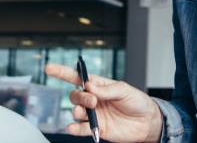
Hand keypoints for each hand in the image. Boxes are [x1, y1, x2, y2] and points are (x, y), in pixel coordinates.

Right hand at [44, 63, 163, 142]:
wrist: (147, 122)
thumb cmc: (137, 102)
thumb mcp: (124, 90)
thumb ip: (106, 89)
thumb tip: (89, 86)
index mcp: (98, 85)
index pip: (77, 77)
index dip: (62, 72)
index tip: (49, 68)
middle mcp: (93, 99)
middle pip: (75, 95)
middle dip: (80, 97)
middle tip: (92, 101)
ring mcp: (94, 114)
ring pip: (76, 111)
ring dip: (77, 111)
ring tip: (86, 112)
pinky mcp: (97, 128)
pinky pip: (81, 129)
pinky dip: (75, 129)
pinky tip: (73, 127)